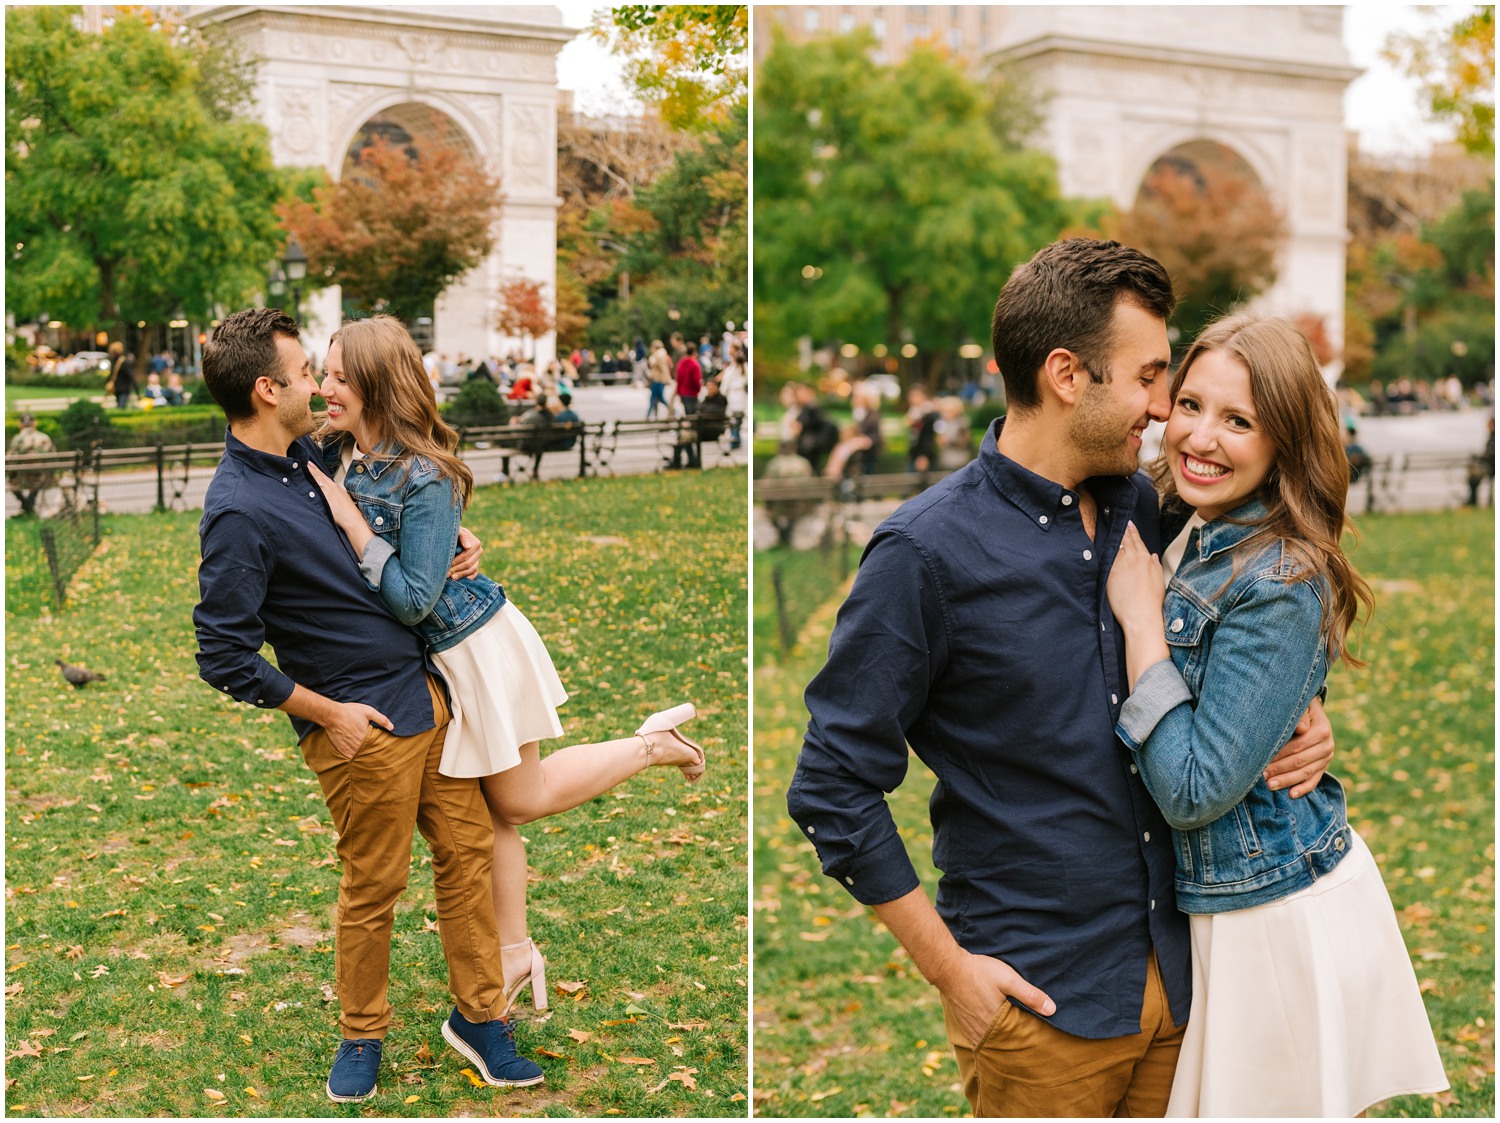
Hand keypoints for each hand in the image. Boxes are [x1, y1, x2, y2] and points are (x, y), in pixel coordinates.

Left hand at [307, 460, 361, 528]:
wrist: (351, 517)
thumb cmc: (348, 509)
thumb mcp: (343, 496)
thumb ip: (334, 491)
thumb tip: (329, 490)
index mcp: (335, 486)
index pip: (323, 476)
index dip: (316, 469)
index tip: (310, 464)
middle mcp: (330, 488)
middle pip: (319, 477)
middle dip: (312, 469)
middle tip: (305, 462)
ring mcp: (327, 494)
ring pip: (317, 482)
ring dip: (311, 475)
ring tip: (304, 469)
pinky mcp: (324, 500)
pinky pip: (316, 491)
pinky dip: (311, 485)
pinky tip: (306, 482)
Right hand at [326, 700, 392, 759]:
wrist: (332, 715)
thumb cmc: (350, 712)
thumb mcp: (368, 712)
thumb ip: (381, 719)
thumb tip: (392, 727)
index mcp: (366, 738)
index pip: (376, 748)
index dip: (380, 749)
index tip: (384, 752)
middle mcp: (357, 746)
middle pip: (368, 754)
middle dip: (372, 754)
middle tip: (378, 758)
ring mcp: (348, 750)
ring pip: (359, 757)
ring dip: (363, 756)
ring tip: (368, 758)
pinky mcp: (341, 751)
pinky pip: (350, 757)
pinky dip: (354, 756)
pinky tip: (356, 754)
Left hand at [449, 526, 481, 580]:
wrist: (456, 536)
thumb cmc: (454, 533)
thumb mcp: (457, 532)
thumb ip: (462, 537)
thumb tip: (468, 547)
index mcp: (475, 543)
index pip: (465, 555)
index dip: (456, 561)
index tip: (447, 565)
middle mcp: (479, 551)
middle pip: (468, 564)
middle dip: (457, 569)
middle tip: (446, 573)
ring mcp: (478, 559)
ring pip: (472, 570)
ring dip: (461, 575)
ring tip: (452, 578)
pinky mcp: (476, 565)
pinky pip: (474, 574)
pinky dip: (467, 578)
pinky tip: (459, 580)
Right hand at [937, 950, 1055, 1044]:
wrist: (948, 966)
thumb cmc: (979, 971)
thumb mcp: (1008, 979)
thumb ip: (1030, 995)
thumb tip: (1052, 1010)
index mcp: (995, 1025)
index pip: (1017, 1040)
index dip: (1028, 1039)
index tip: (1038, 1038)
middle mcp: (981, 1032)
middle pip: (1003, 1043)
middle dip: (1014, 1042)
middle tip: (1026, 1041)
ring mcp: (970, 1029)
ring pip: (990, 1041)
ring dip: (1000, 1039)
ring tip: (1011, 1035)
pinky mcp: (962, 1023)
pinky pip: (978, 1036)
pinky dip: (988, 1035)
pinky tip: (993, 1028)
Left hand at [1105, 522, 1165, 632]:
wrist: (1140, 615)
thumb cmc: (1152, 601)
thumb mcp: (1159, 580)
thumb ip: (1155, 565)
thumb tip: (1152, 555)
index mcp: (1146, 559)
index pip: (1138, 540)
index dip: (1132, 531)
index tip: (1128, 524)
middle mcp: (1132, 558)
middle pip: (1125, 540)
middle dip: (1121, 530)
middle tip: (1116, 523)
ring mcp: (1119, 565)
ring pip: (1114, 546)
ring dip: (1112, 538)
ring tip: (1107, 530)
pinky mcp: (1109, 573)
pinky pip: (1105, 558)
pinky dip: (1103, 550)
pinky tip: (1100, 545)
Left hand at [1264, 696, 1332, 797]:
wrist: (1312, 711)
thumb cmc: (1300, 708)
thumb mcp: (1301, 705)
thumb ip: (1299, 714)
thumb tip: (1301, 728)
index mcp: (1322, 730)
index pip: (1297, 746)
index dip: (1279, 754)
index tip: (1262, 760)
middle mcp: (1327, 745)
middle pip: (1300, 761)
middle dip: (1280, 769)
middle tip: (1262, 776)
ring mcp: (1327, 758)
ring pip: (1306, 773)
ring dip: (1287, 781)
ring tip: (1270, 785)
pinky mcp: (1324, 767)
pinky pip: (1314, 780)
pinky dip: (1303, 788)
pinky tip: (1291, 795)